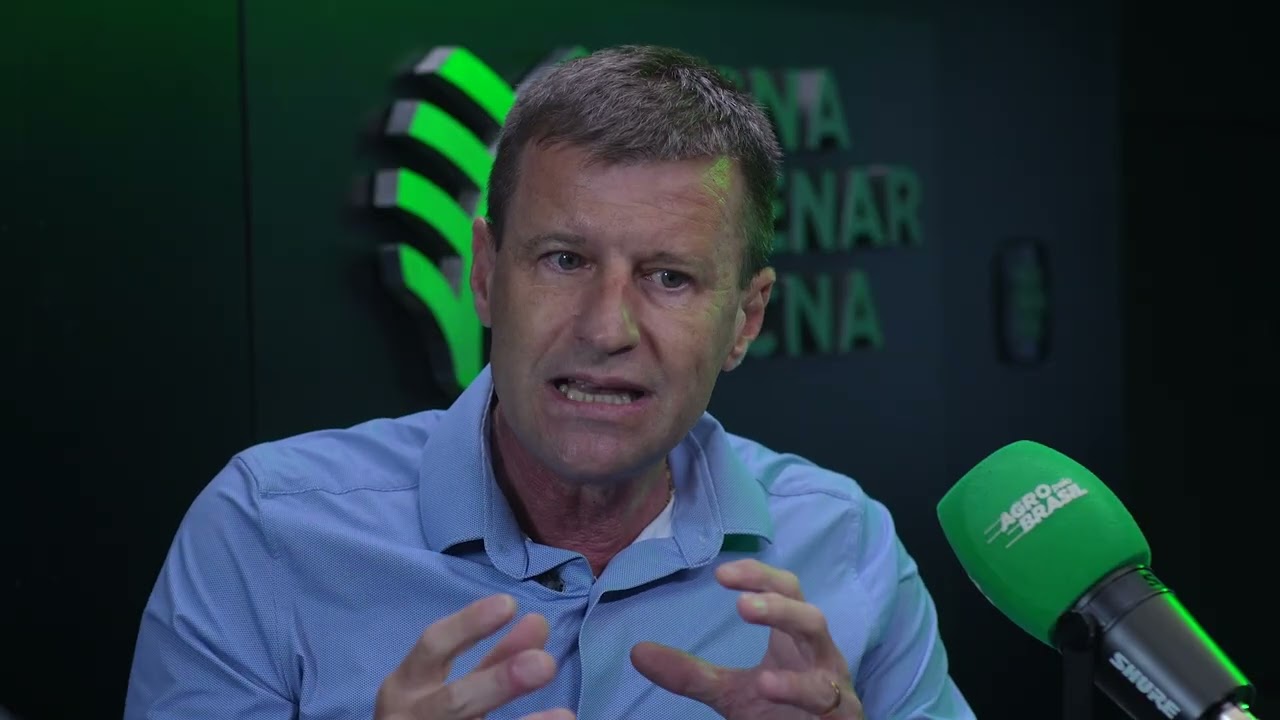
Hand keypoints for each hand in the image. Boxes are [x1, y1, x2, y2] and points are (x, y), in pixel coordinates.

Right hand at [375, 594, 574, 719]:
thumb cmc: (427, 712)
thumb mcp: (448, 683)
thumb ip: (493, 659)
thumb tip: (538, 624)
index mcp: (407, 684)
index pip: (433, 646)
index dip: (469, 624)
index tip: (509, 604)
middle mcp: (412, 715)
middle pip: (454, 701)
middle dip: (499, 683)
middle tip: (544, 663)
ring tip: (565, 714)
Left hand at [630, 559, 862, 718]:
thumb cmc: (783, 712)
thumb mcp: (729, 692)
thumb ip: (689, 673)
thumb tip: (637, 652)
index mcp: (794, 639)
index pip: (785, 590)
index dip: (759, 576)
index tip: (721, 574)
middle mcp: (819, 654)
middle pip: (808, 613)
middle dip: (778, 604)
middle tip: (741, 603)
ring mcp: (835, 684)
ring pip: (824, 647)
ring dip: (790, 633)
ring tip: (752, 624)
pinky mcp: (842, 714)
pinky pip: (828, 698)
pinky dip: (799, 688)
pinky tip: (767, 684)